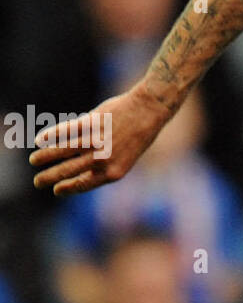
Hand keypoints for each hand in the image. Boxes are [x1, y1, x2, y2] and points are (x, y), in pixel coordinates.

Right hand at [28, 88, 167, 196]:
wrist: (148, 111)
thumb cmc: (136, 136)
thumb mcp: (123, 158)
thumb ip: (102, 166)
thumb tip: (77, 172)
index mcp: (113, 172)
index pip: (84, 184)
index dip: (67, 189)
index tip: (56, 190)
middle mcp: (103, 159)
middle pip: (69, 171)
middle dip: (50, 178)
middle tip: (37, 182)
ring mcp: (95, 140)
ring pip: (62, 151)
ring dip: (45, 157)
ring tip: (34, 161)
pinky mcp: (90, 123)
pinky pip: (65, 131)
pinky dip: (50, 135)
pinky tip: (39, 140)